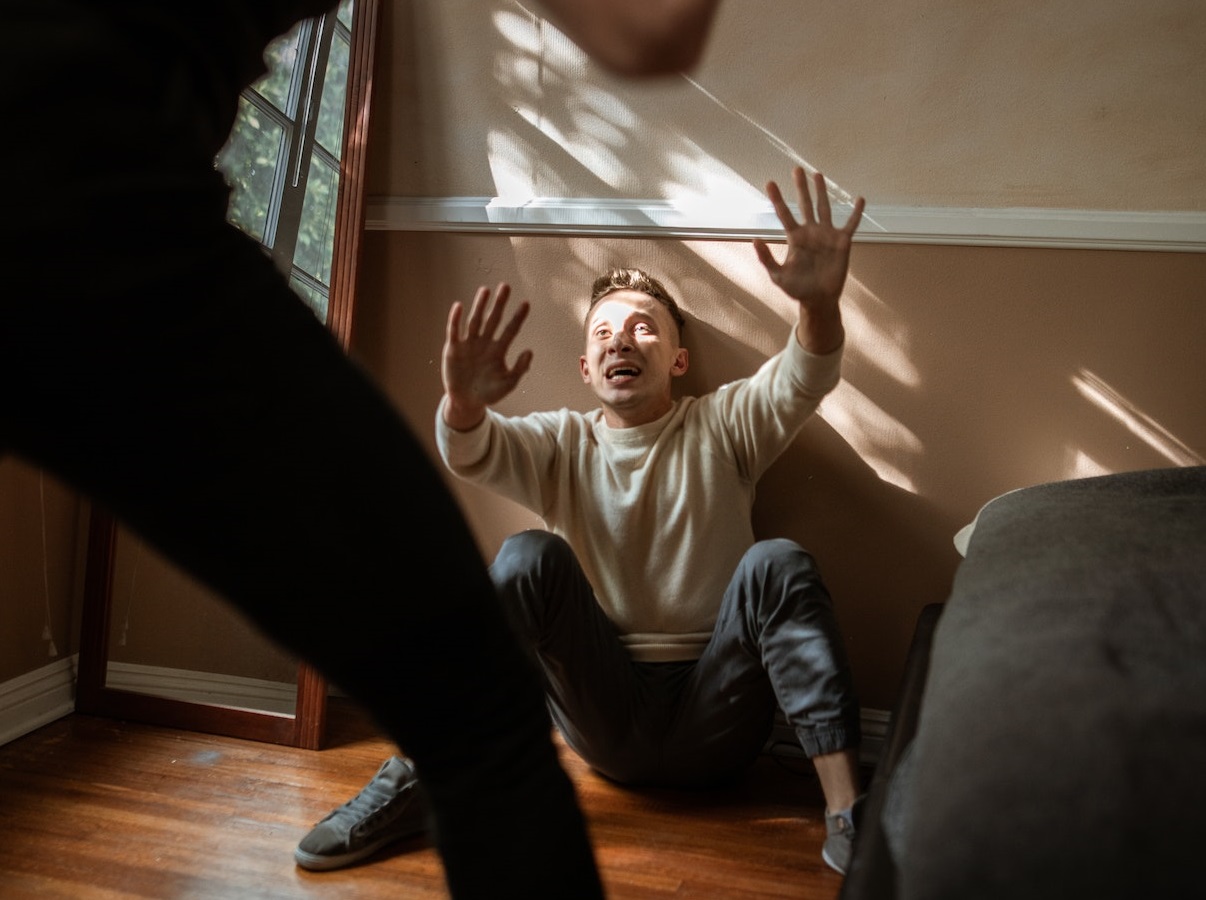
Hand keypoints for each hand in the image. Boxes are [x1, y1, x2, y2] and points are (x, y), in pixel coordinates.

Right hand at [441, 283, 532, 429]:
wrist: (467, 402)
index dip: (518, 317)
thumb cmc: (489, 392)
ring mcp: (469, 344)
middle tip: (505, 286)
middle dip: (499, 304)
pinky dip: (455, 319)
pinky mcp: (453, 349)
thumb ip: (519, 368)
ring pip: (475, 321)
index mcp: (498, 350)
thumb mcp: (508, 383)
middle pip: (493, 319)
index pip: (510, 329)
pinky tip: (459, 306)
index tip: (526, 303)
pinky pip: (454, 331)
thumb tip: (530, 351)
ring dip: (479, 306)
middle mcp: (484, 342)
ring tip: (485, 290)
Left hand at [753, 167, 863, 314]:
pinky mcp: (842, 242)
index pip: (784, 214)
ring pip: (824, 208)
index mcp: (795, 238)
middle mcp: (811, 232)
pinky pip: (850, 224)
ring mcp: (826, 235)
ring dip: (822, 192)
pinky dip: (855, 213)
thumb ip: (766, 259)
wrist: (818, 299)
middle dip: (801, 187)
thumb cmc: (797, 289)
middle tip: (797, 169)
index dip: (777, 199)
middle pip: (805, 204)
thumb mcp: (778, 276)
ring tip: (818, 174)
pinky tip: (859, 199)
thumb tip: (755, 240)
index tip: (770, 183)